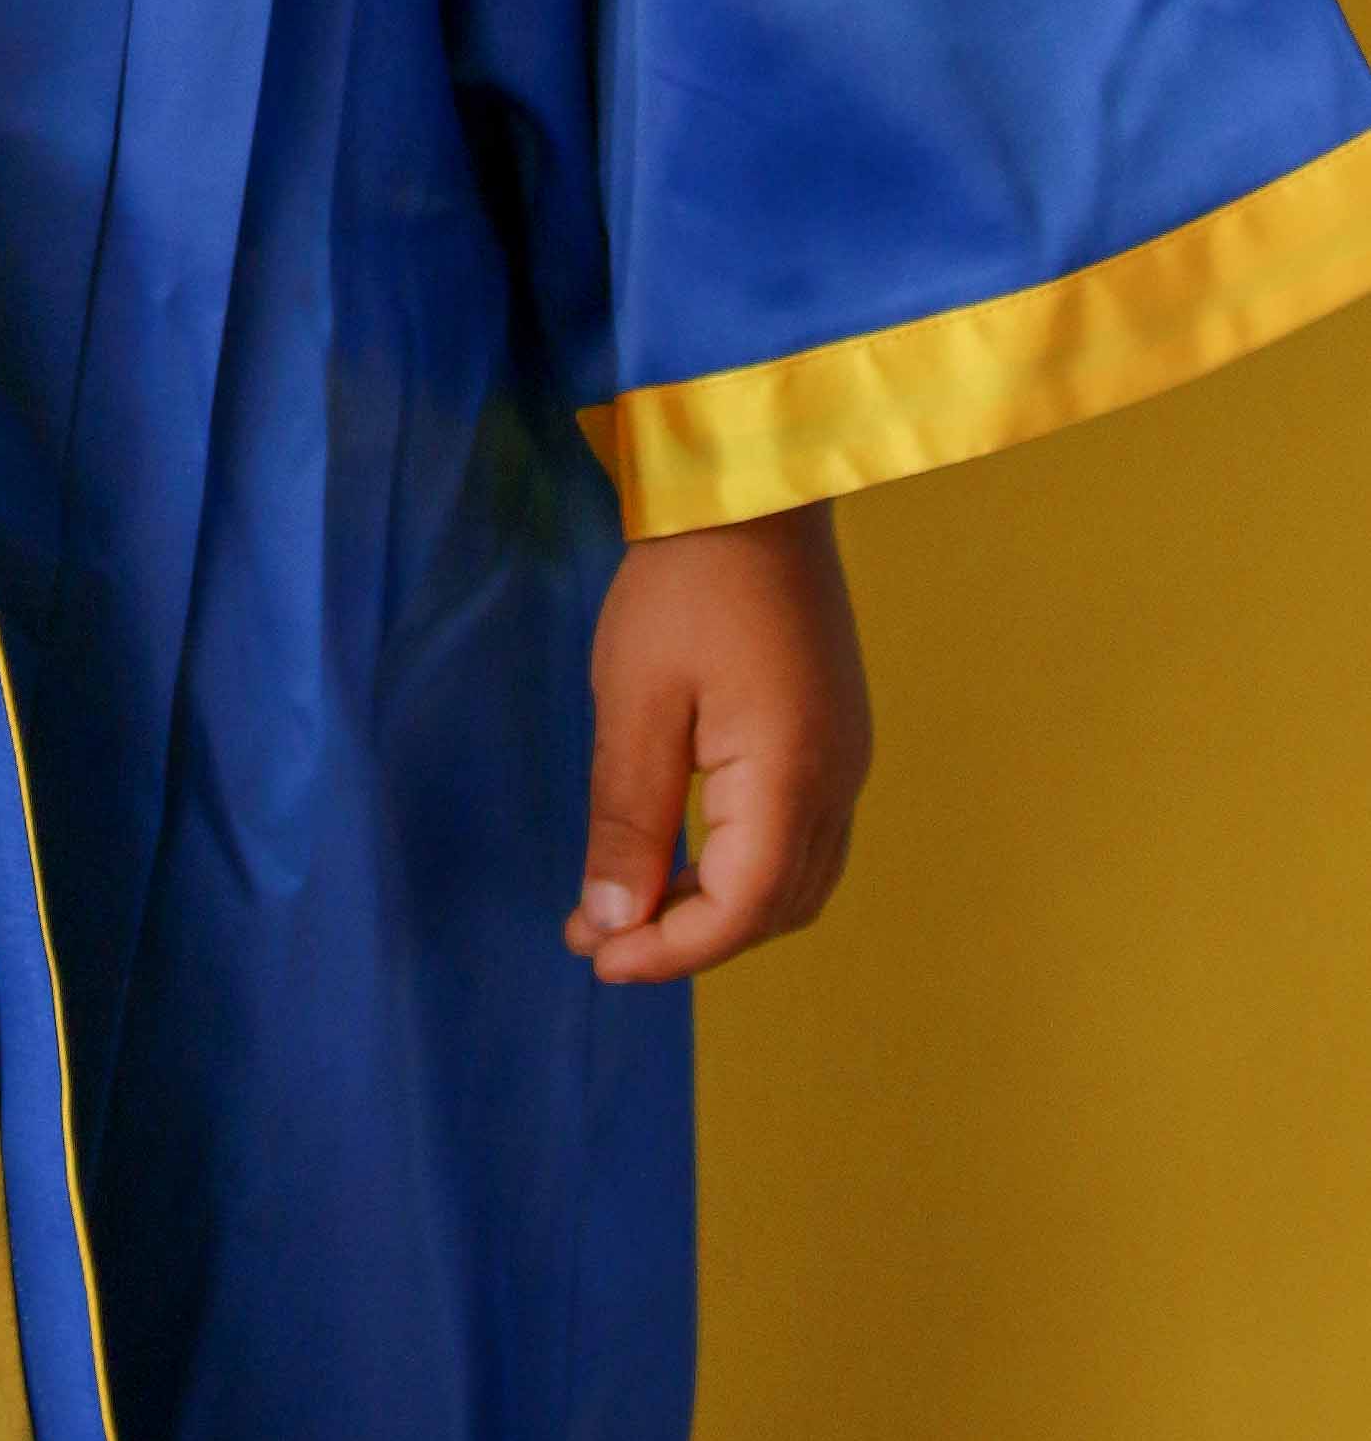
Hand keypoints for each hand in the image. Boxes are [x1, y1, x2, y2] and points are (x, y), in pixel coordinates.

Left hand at [564, 496, 872, 983]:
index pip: (738, 911)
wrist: (749, 483)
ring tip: (634, 901)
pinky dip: (745, 866)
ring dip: (720, 907)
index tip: (593, 958)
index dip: (668, 952)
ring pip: (795, 880)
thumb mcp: (635, 701)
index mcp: (791, 778)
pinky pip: (802, 836)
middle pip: (774, 908)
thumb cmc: (683, 584)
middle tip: (600, 936)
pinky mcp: (836, 732)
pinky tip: (685, 848)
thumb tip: (612, 926)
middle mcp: (836, 782)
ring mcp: (846, 756)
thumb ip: (628, 820)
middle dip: (689, 937)